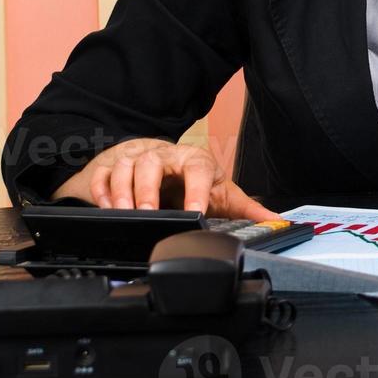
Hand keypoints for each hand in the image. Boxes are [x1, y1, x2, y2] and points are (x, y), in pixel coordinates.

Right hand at [53, 138, 275, 220]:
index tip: (196, 211)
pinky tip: (106, 206)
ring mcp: (135, 159)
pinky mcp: (112, 166)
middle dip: (148, 188)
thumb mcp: (221, 192)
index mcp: (193, 160)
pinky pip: (102, 175)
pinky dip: (100, 191)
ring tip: (126, 212)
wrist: (161, 160)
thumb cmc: (191, 179)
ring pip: (124, 167)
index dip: (196, 189)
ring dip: (122, 191)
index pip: (196, 168)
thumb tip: (277, 221)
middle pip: (152, 163)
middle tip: (148, 212)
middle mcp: (163, 155)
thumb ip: (248, 209)